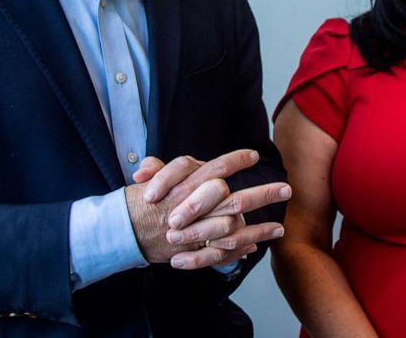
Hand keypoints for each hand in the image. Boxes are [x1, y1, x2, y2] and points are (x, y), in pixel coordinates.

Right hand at [125, 149, 289, 267]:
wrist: (119, 233)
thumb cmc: (136, 203)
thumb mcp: (152, 179)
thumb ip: (174, 168)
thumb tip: (196, 165)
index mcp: (184, 185)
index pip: (214, 168)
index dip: (235, 161)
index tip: (253, 156)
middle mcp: (192, 206)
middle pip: (233, 198)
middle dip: (262, 194)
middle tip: (286, 189)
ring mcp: (194, 231)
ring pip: (233, 228)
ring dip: (258, 227)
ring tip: (281, 226)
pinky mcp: (192, 250)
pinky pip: (222, 250)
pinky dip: (240, 248)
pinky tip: (258, 244)